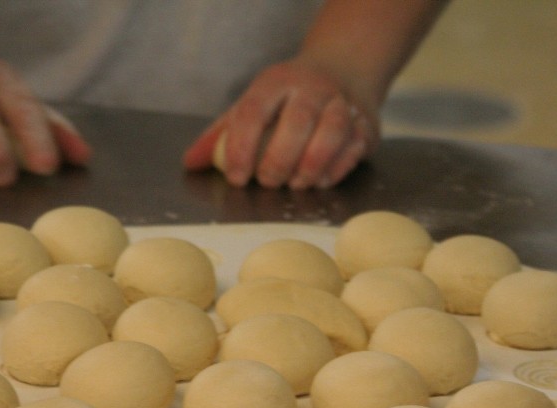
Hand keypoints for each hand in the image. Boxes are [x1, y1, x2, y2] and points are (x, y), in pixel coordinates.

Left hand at [183, 59, 377, 189]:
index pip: (253, 111)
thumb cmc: (285, 101)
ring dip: (311, 165)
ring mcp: (343, 103)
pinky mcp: (366, 124)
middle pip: (297, 121)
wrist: (343, 73)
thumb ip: (219, 136)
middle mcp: (312, 87)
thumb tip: (190, 164)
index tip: (236, 177)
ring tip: (295, 184)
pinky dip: (336, 169)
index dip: (241, 147)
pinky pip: (354, 147)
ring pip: (332, 132)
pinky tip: (319, 182)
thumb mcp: (250, 106)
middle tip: (267, 183)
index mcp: (276, 82)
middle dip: (279, 159)